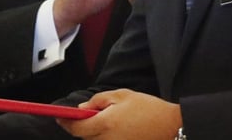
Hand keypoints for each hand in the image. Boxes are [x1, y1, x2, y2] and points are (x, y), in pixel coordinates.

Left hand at [57, 89, 180, 139]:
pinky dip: (103, 138)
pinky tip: (112, 129)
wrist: (172, 126)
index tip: (59, 117)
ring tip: (103, 122)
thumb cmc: (148, 108)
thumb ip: (98, 101)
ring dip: (92, 134)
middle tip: (80, 116)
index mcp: (106, 124)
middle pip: (84, 138)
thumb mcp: (121, 95)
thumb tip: (82, 109)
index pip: (77, 128)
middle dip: (80, 127)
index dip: (65, 123)